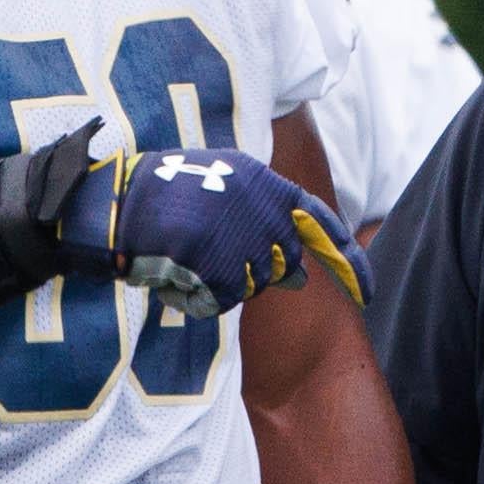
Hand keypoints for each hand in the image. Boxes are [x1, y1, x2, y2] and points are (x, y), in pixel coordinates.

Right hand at [58, 138, 366, 317]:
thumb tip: (302, 277)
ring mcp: (243, 239)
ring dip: (218, 282)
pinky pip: (222, 301)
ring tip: (181, 256)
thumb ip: (268, 230)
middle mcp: (263, 209)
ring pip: (252, 286)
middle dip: (251, 271)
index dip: (349, 261)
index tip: (367, 291)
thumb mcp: (223, 196)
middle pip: (281, 265)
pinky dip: (196, 297)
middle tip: (205, 255)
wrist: (116, 203)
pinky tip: (172, 273)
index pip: (323, 223)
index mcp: (266, 183)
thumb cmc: (164, 196)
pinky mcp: (221, 267)